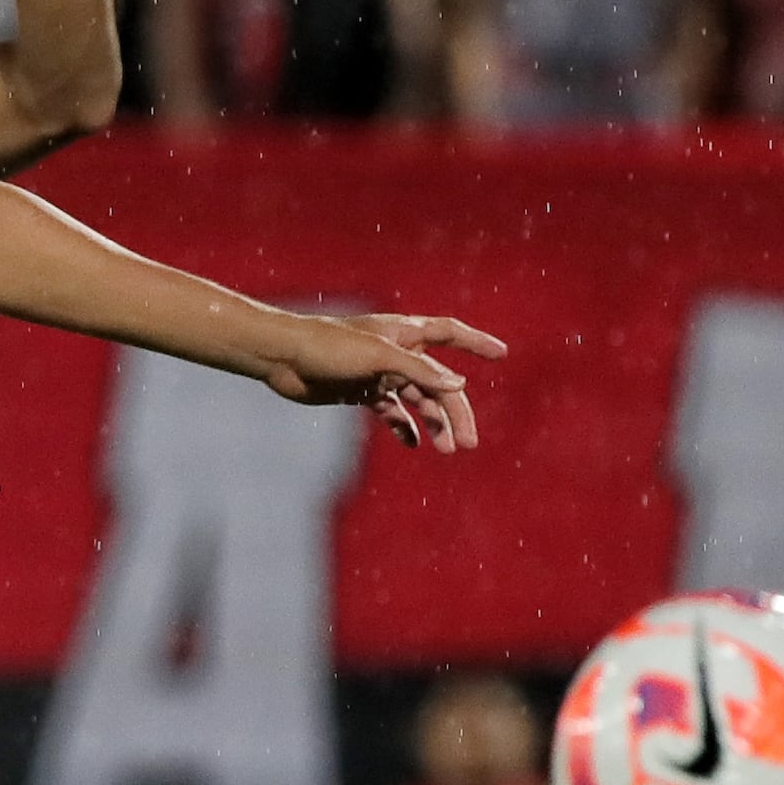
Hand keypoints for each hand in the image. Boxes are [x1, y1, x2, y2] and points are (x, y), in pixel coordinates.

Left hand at [253, 310, 505, 450]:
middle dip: (456, 412)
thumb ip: (418, 371)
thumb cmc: (327, 346)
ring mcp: (380, 373)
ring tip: (445, 450)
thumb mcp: (377, 357)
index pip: (450, 334)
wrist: (281, 358)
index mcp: (405, 334)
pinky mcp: (361, 392)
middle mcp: (397, 353)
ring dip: (434, 424)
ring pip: (418, 401)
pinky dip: (404, 427)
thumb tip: (458, 384)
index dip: (476, 343)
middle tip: (467, 443)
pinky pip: (392, 412)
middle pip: (439, 383)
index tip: (502, 354)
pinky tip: (413, 444)